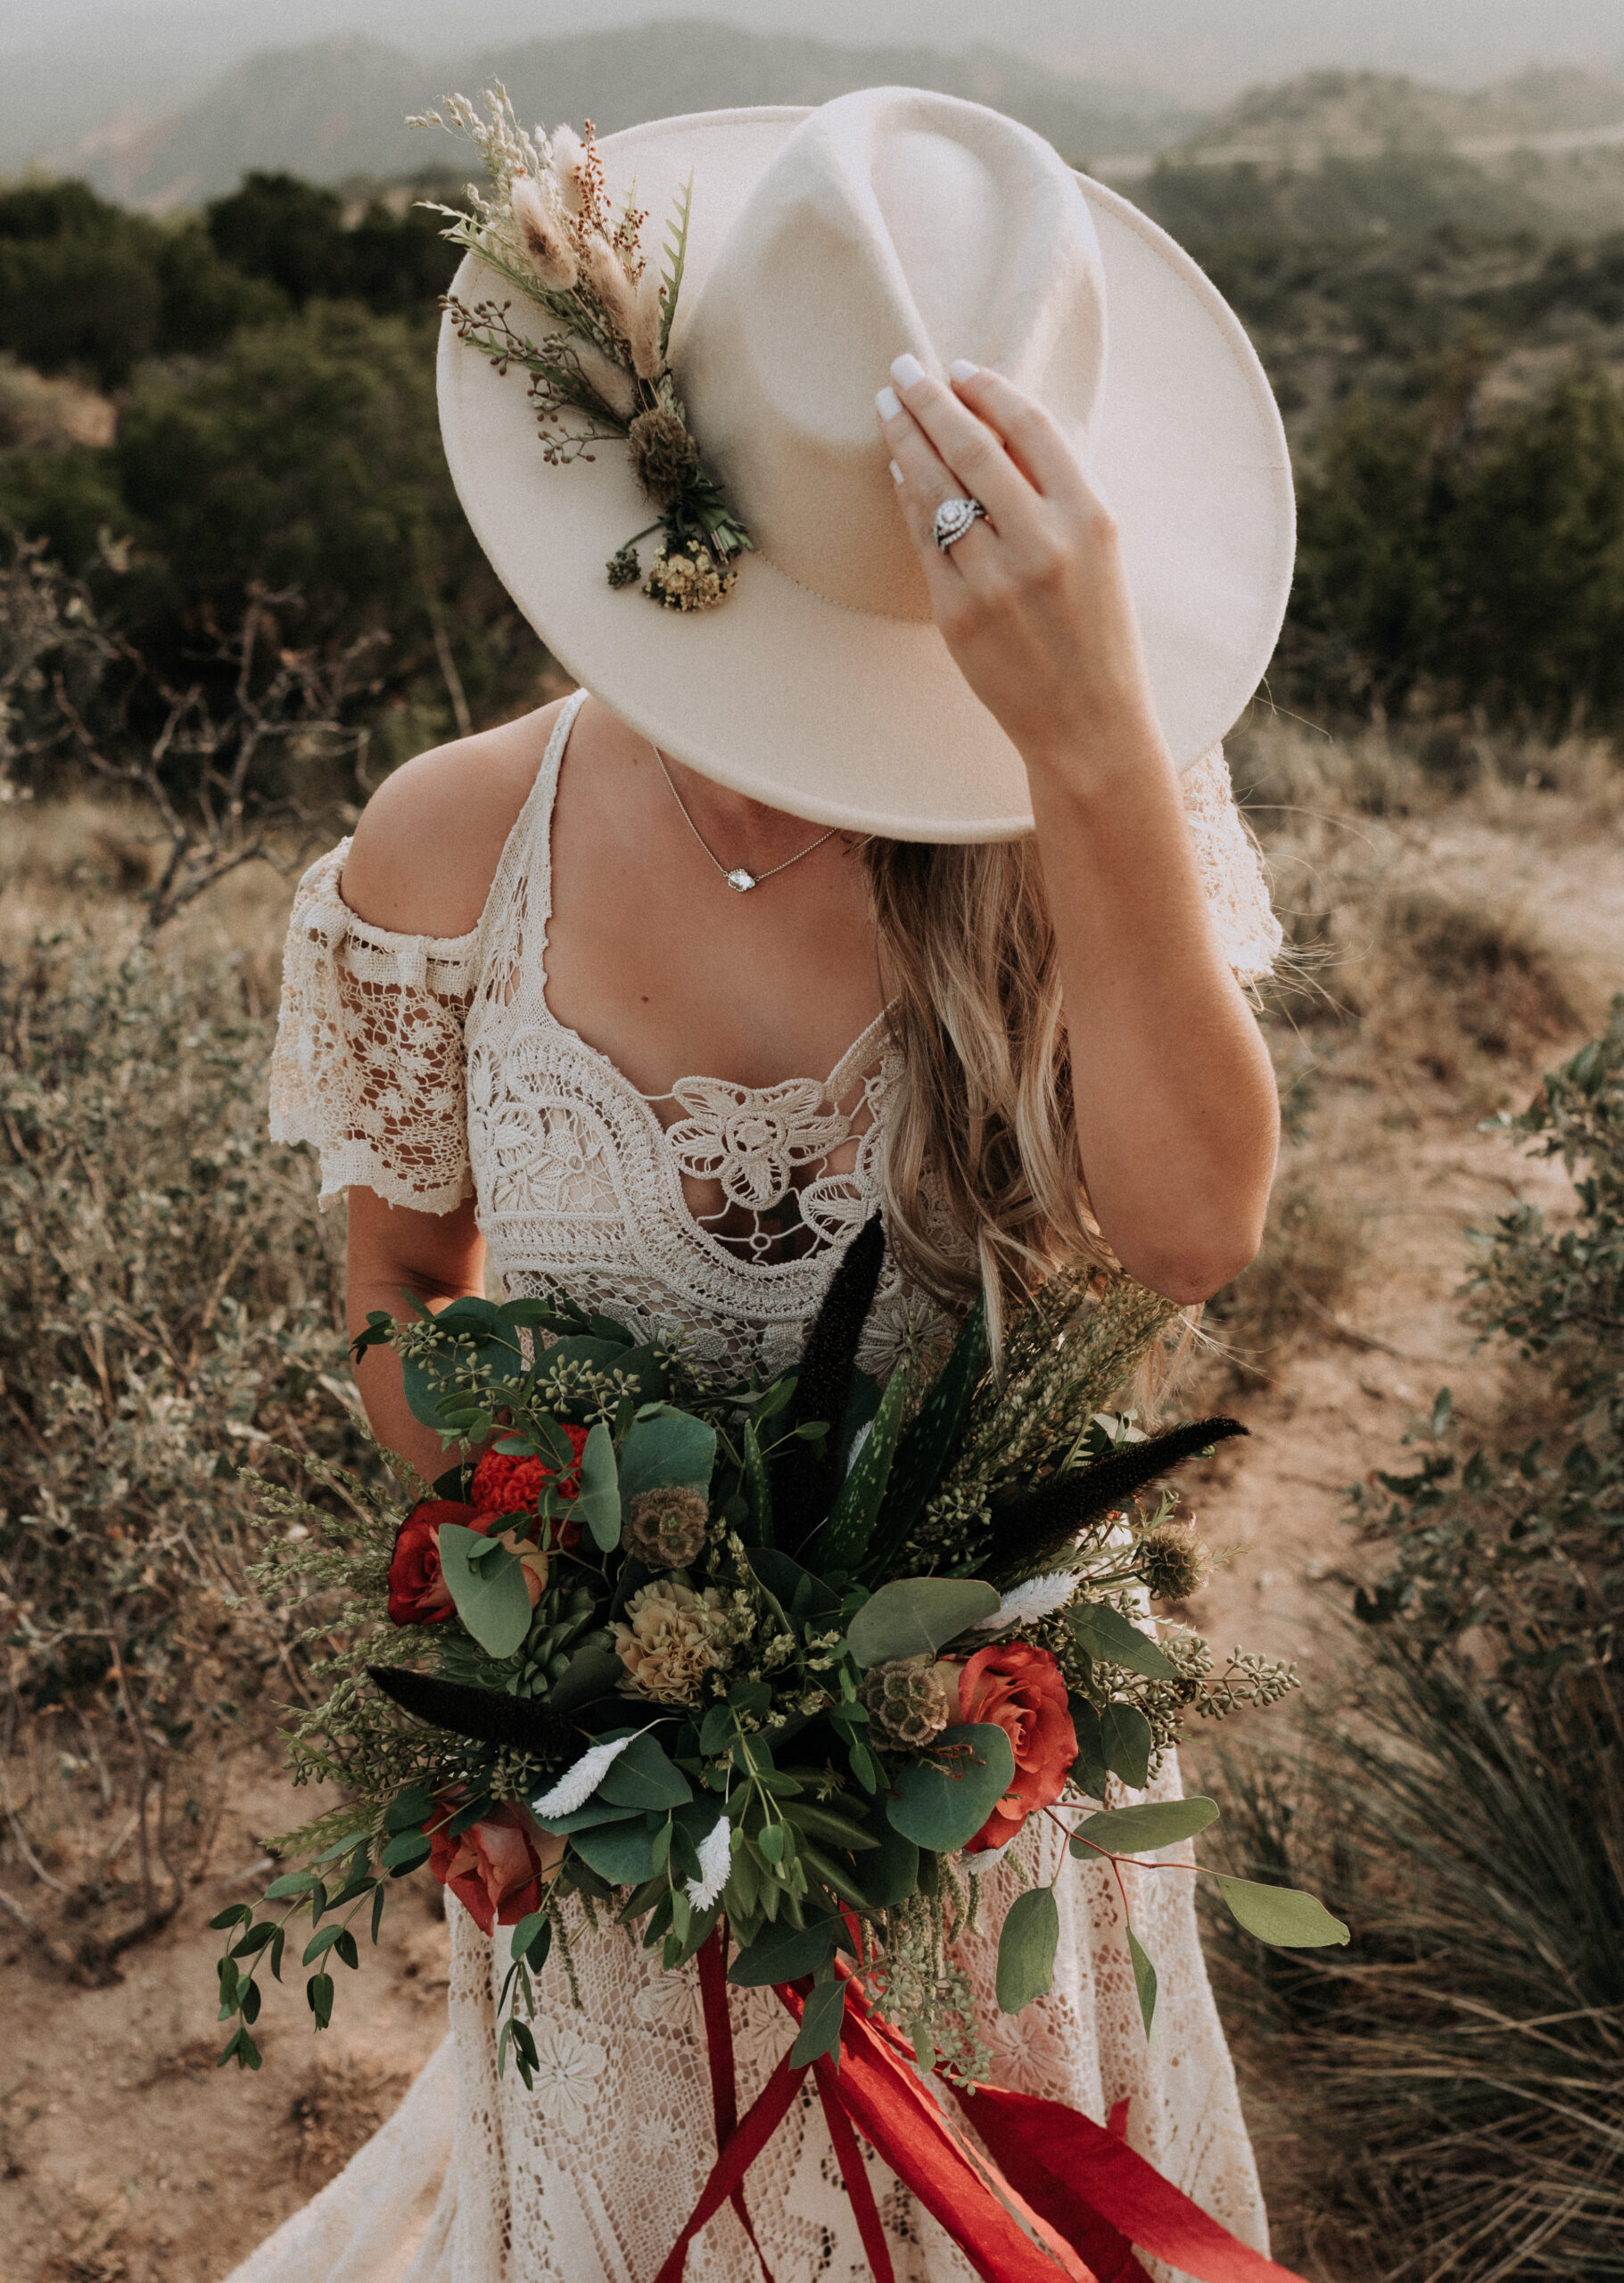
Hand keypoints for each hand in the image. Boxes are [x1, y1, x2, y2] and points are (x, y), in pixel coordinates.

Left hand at [877, 355, 1163, 785]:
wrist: (1089, 724)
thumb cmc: (1098, 632)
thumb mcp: (1100, 551)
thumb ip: (1056, 493)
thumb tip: (991, 429)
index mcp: (1091, 517)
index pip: (1030, 427)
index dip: (989, 389)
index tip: (960, 368)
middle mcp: (1043, 543)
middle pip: (972, 447)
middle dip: (930, 399)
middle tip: (902, 368)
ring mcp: (995, 581)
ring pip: (936, 490)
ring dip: (905, 441)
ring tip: (887, 408)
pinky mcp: (958, 615)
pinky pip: (923, 540)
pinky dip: (907, 499)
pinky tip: (897, 472)